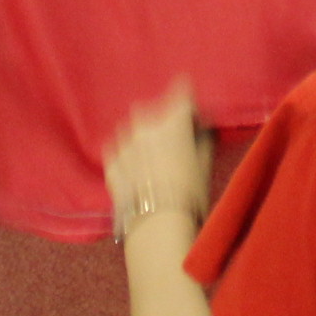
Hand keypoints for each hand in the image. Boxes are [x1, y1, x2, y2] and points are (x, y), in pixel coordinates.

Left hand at [102, 77, 212, 237]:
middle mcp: (145, 121)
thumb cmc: (189, 194)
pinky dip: (129, 155)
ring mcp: (123, 139)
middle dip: (164, 122)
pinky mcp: (110, 158)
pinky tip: (137, 174)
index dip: (189, 103)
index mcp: (172, 119)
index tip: (192, 116)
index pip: (183, 91)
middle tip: (173, 145)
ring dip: (143, 137)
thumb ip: (202, 138)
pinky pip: (120, 149)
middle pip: (156, 110)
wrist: (157, 224)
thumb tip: (200, 128)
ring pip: (134, 129)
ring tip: (152, 162)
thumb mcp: (205, 164)